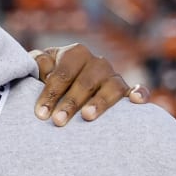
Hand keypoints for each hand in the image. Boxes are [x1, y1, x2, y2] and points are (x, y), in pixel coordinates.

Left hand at [32, 43, 146, 125]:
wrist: (67, 84)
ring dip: (100, 101)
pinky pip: (137, 90)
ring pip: (111, 87)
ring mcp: (113, 77)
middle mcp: (97, 63)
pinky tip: (135, 101)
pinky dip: (139, 93)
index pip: (63, 73)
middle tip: (58, 121)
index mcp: (75, 54)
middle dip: (71, 102)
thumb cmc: (48, 77)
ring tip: (87, 116)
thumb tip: (43, 71)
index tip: (40, 113)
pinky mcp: (126, 91)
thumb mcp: (39, 67)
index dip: (51, 92)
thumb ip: (37, 64)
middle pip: (86, 82)